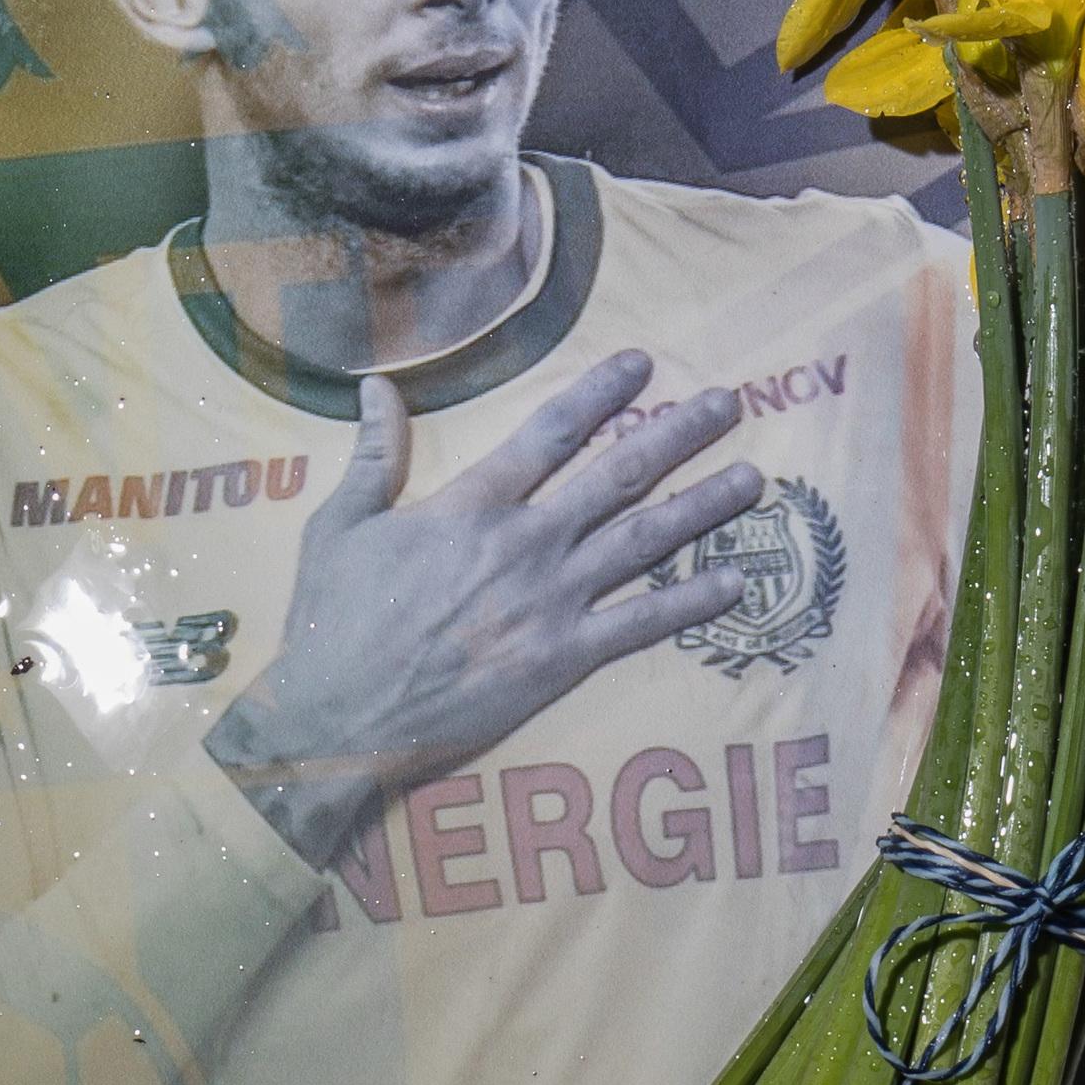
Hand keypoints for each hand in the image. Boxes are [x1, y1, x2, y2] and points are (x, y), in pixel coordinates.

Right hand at [205, 350, 761, 863]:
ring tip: (753, 479)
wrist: (337, 721)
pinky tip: (736, 581)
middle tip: (730, 403)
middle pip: (619, 474)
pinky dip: (691, 602)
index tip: (644, 363)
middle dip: (678, 434)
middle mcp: (525, 543)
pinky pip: (641, 625)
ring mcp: (551, 602)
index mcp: (472, 505)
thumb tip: (374, 387)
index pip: (552, 432)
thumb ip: (373, 455)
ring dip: (703, 506)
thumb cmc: (331, 622)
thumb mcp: (339, 526)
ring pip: (644, 541)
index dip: (601, 392)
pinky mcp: (562, 660)